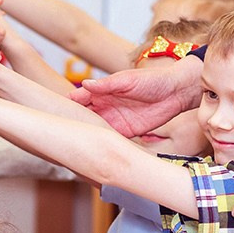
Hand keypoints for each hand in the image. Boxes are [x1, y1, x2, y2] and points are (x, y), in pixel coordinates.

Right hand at [69, 55, 202, 137]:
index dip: (70, 106)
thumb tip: (85, 85)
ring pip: (96, 130)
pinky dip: (103, 145)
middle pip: (85, 117)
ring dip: (87, 137)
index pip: (81, 99)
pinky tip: (94, 152)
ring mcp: (115, 120)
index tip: (56, 114)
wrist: (177, 91)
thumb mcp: (128, 81)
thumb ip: (107, 85)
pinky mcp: (127, 132)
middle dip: (74, 124)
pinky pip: (111, 140)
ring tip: (72, 147)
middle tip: (59, 135)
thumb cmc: (154, 80)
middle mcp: (107, 107)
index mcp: (104, 92)